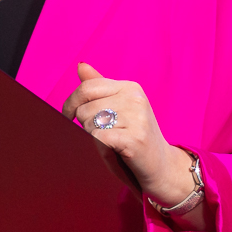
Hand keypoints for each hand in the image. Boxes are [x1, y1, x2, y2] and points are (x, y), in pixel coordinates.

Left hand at [62, 62, 193, 207]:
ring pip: (89, 124)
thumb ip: (100, 89)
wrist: (163, 166)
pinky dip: (99, 148)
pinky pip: (98, 139)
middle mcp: (135, 98)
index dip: (71, 103)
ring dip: (93, 138)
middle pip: (84, 108)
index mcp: (130, 87)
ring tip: (110, 144)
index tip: (68, 116)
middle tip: (102, 136)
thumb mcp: (119, 109)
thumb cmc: (135, 138)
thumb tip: (81, 66)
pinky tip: (114, 151)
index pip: (87, 87)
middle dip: (84, 125)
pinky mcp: (135, 139)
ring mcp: (137, 118)